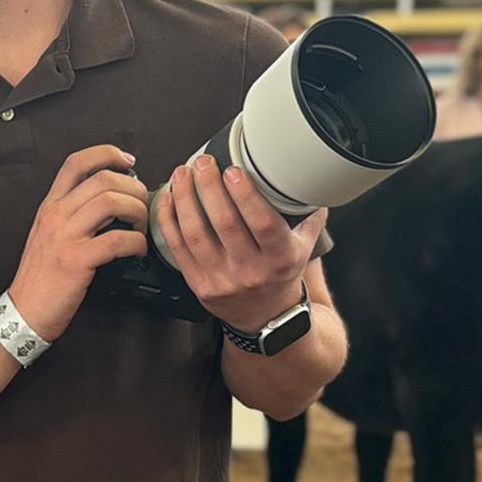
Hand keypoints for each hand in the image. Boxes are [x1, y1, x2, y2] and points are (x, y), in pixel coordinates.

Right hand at [8, 145, 150, 341]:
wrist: (23, 310)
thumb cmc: (40, 276)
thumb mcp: (48, 233)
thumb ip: (71, 213)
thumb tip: (109, 198)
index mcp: (50, 206)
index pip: (76, 163)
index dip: (106, 154)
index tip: (126, 160)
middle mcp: (56, 215)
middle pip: (102, 178)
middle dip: (133, 187)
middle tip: (141, 203)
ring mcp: (65, 237)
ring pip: (111, 202)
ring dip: (137, 210)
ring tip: (140, 225)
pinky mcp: (76, 261)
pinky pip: (117, 240)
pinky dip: (137, 242)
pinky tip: (138, 249)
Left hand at [155, 154, 327, 332]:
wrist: (266, 319)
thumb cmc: (281, 275)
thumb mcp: (303, 249)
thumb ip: (307, 217)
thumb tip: (314, 182)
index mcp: (280, 258)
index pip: (262, 223)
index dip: (245, 194)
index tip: (233, 169)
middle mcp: (251, 271)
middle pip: (224, 223)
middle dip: (209, 187)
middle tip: (203, 163)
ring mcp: (222, 279)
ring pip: (196, 233)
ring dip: (185, 199)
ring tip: (182, 174)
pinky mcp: (199, 285)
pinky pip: (178, 248)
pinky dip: (169, 220)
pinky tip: (167, 199)